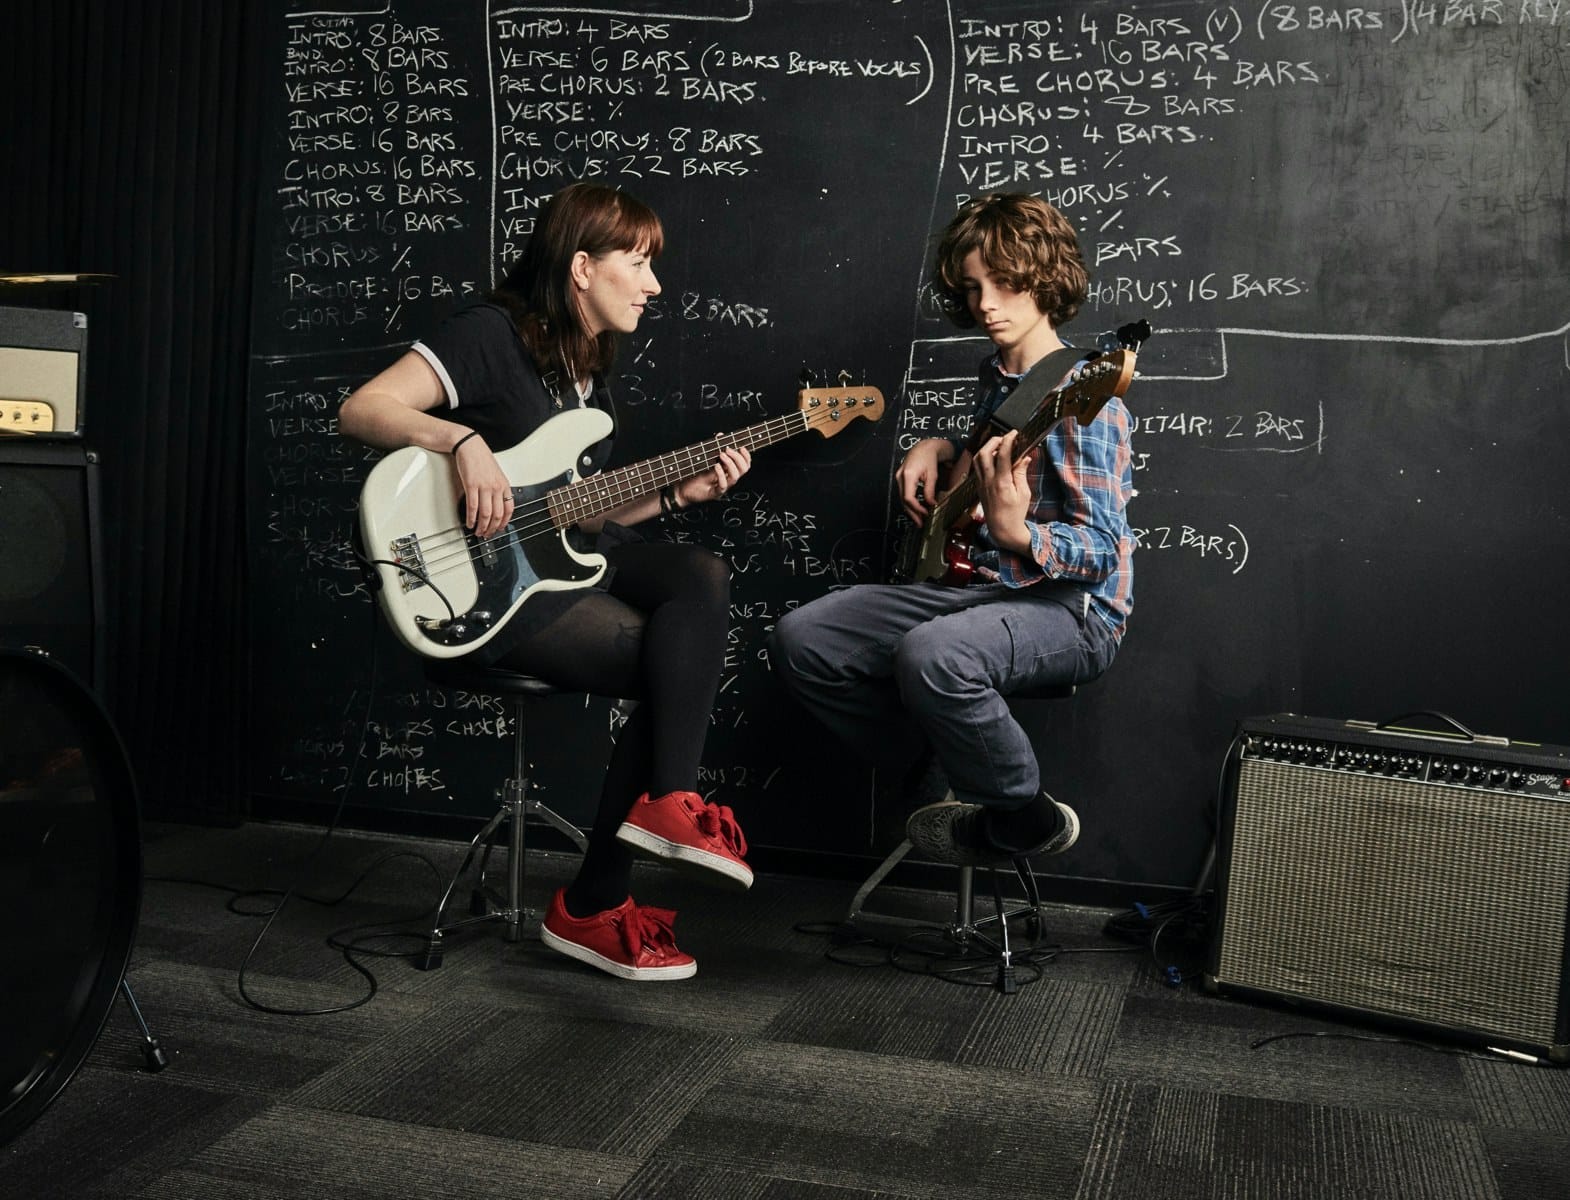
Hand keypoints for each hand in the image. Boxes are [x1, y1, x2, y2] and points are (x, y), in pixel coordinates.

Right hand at [453, 434, 513, 537]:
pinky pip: (473, 507)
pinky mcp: (472, 485)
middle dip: (492, 528)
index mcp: (504, 485)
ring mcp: (484, 486)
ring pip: (486, 513)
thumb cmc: (481, 459)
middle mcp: (496, 487)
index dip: (504, 522)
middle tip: (487, 534)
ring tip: (478, 531)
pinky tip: (470, 522)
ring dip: (482, 526)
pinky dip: (471, 518)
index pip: (509, 509)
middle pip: (497, 514)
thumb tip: (496, 505)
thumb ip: (498, 489)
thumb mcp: (496, 474)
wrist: (470, 446)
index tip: (500, 528)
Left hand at [677, 445, 750, 505]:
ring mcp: (722, 487)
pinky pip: (723, 486)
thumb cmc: (695, 474)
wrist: (683, 489)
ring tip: (721, 455)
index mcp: (729, 471)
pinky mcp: (714, 493)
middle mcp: (728, 479)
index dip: (746, 456)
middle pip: (743, 470)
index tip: (741, 447)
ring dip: (730, 464)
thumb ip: (714, 448)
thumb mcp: (706, 459)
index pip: (745, 465)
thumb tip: (720, 435)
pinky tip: (716, 466)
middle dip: (738, 458)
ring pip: (735, 477)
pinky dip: (721, 474)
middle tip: (727, 450)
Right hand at [895, 438, 953, 523]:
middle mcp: (900, 476)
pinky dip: (909, 502)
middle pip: (903, 500)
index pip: (908, 498)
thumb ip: (930, 491)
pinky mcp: (900, 478)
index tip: (925, 513)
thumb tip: (931, 504)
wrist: (923, 447)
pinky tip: (916, 509)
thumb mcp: (932, 475)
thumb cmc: (929, 458)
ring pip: (902, 498)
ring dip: (910, 509)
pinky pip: (903, 493)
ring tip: (918, 519)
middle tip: (920, 523)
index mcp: (908, 475)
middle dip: (912, 513)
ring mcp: (898, 477)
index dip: (916, 508)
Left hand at [973, 431, 1032, 553]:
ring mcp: (981, 484)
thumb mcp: (1024, 493)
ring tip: (999, 446)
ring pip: (977, 459)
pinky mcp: (979, 487)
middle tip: (1005, 438)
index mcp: (1002, 483)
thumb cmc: (1015, 514)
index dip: (1008, 440)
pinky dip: (984, 458)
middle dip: (994, 441)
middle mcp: (988, 481)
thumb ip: (1021, 473)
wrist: (1002, 530)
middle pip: (984, 453)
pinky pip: (977, 467)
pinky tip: (994, 459)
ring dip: (987, 448)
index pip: (1003, 455)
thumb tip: (1024, 457)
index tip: (1014, 433)